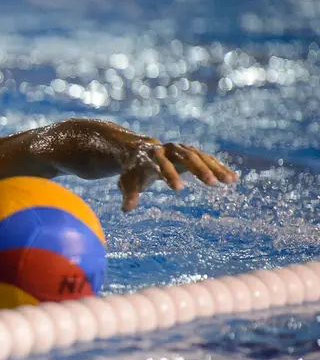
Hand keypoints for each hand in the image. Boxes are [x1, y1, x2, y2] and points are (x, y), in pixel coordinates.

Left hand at [118, 141, 237, 211]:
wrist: (141, 151)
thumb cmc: (134, 170)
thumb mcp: (128, 182)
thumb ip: (129, 194)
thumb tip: (126, 209)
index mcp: (152, 155)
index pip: (162, 165)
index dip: (170, 175)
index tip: (178, 189)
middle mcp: (169, 149)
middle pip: (186, 157)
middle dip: (199, 169)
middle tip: (212, 183)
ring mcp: (182, 149)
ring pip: (201, 157)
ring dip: (215, 168)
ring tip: (230, 181)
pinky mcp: (192, 153)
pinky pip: (208, 159)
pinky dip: (220, 168)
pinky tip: (233, 178)